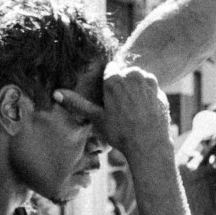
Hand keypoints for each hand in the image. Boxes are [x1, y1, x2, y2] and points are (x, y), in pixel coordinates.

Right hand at [55, 61, 170, 164]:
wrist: (149, 145)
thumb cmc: (120, 132)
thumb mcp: (96, 118)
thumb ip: (77, 103)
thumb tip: (55, 93)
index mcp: (114, 78)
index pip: (109, 69)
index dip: (107, 83)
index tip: (107, 96)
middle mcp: (133, 74)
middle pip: (124, 73)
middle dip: (121, 85)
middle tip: (119, 107)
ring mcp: (149, 81)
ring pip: (138, 80)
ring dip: (134, 90)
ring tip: (131, 112)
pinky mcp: (160, 91)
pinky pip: (150, 89)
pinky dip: (146, 98)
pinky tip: (143, 113)